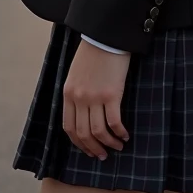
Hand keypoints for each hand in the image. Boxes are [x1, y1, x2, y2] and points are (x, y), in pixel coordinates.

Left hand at [62, 40, 130, 158]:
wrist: (106, 36)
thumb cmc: (92, 53)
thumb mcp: (75, 74)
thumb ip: (76, 93)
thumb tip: (83, 113)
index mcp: (68, 94)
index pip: (69, 128)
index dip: (78, 143)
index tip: (88, 150)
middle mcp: (79, 98)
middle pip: (83, 133)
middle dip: (93, 148)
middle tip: (102, 155)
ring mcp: (95, 98)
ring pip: (99, 131)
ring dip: (108, 144)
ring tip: (117, 147)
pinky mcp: (112, 94)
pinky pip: (114, 122)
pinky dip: (119, 133)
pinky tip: (125, 135)